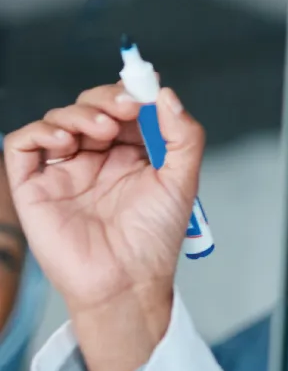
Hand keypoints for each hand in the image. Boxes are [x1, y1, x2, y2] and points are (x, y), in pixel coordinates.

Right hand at [3, 84, 204, 370]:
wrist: (127, 280)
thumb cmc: (154, 238)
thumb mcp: (182, 181)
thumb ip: (183, 137)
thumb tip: (167, 95)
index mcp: (132, 154)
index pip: (125, 108)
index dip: (132, 93)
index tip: (144, 89)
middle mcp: (97, 157)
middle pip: (90, 106)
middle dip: (106, 98)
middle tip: (124, 108)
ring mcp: (65, 169)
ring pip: (59, 119)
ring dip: (79, 113)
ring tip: (102, 129)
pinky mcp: (35, 186)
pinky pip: (22, 145)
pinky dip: (39, 132)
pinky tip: (65, 141)